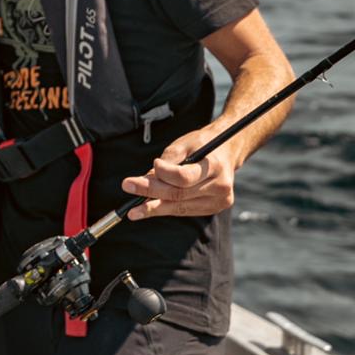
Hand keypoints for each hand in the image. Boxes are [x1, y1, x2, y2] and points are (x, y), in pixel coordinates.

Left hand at [121, 123, 242, 219]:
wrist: (226, 151)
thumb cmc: (201, 144)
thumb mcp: (184, 143)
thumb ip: (167, 160)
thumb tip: (147, 178)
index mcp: (214, 166)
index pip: (183, 177)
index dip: (163, 174)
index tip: (150, 166)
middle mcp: (220, 186)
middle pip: (179, 194)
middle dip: (150, 192)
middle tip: (128, 187)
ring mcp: (219, 200)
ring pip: (180, 207)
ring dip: (154, 208)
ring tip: (134, 211)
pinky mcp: (214, 207)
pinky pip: (185, 210)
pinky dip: (167, 208)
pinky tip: (150, 209)